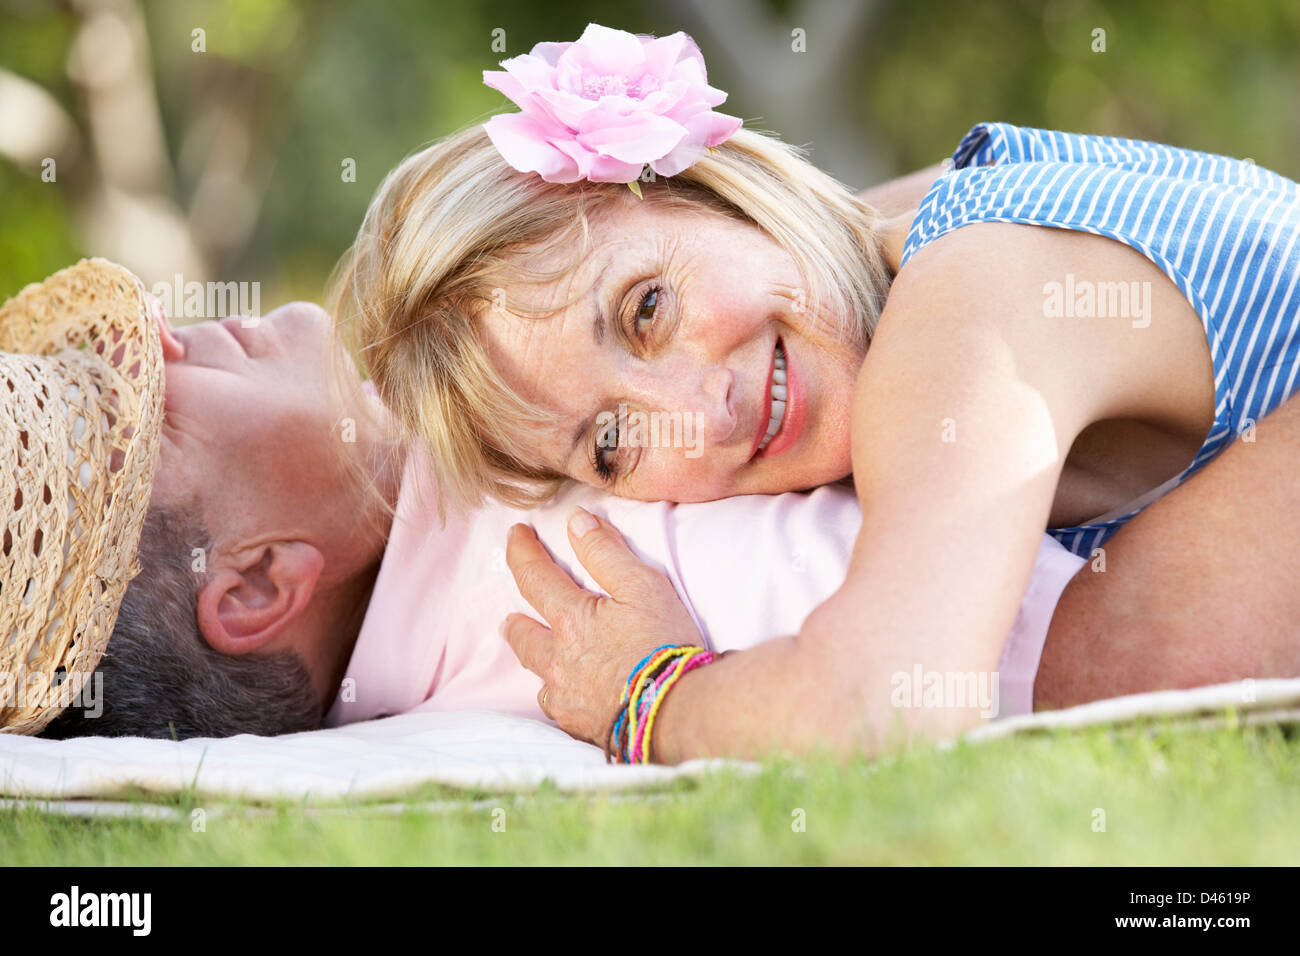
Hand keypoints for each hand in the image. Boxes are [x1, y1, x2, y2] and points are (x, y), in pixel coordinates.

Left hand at [502, 506, 704, 744]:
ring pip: (538, 675)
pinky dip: (560, 695)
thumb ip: (605, 551)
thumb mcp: (643, 585)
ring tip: (537, 653)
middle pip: (523, 636)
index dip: (521, 551)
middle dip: (515, 621)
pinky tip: (569, 695)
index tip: (515, 534)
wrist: (677, 710)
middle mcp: (557, 660)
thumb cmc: (663, 644)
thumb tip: (576, 520)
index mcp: (570, 619)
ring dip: (535, 659)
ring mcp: (566, 697)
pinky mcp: (581, 725)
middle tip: (509, 616)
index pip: (533, 576)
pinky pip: (559, 707)